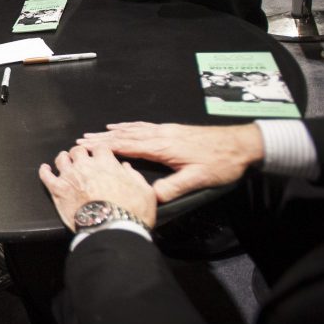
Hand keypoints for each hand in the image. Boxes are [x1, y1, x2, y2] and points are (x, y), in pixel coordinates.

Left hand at [39, 145, 156, 231]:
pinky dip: (44, 171)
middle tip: (81, 160)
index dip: (99, 152)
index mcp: (106, 163)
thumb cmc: (131, 212)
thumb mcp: (144, 192)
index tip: (99, 156)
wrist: (111, 229)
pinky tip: (45, 169)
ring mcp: (69, 176)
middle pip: (78, 151)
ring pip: (61, 159)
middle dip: (80, 154)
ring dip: (63, 159)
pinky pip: (46, 176)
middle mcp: (85, 165)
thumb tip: (126, 168)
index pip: (100, 148)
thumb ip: (134, 176)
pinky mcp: (57, 190)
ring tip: (65, 161)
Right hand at [76, 122, 263, 202]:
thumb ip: (173, 188)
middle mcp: (161, 135)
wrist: (241, 144)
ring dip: (112, 131)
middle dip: (102, 138)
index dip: (106, 146)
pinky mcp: (172, 130)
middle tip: (82, 139)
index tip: (87, 147)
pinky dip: (129, 126)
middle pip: (125, 135)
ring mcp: (166, 131)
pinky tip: (122, 126)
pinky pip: (143, 126)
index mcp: (162, 147)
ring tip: (95, 132)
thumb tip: (150, 197)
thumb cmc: (221, 163)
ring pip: (133, 130)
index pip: (128, 146)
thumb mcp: (198, 179)